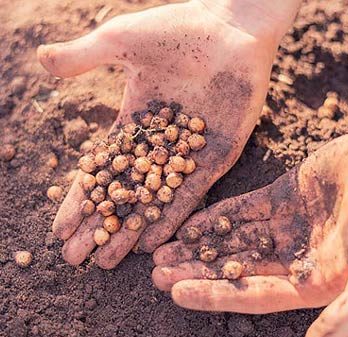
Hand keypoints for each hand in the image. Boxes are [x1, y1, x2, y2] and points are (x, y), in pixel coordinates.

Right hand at [37, 0, 299, 268]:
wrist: (232, 29)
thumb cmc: (178, 29)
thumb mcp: (122, 41)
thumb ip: (84, 56)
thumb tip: (40, 60)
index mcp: (135, 121)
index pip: (102, 169)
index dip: (80, 198)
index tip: (60, 227)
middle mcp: (160, 143)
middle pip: (124, 192)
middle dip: (100, 224)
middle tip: (77, 258)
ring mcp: (189, 153)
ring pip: (155, 200)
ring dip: (131, 230)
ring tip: (108, 260)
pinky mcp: (218, 156)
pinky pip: (192, 193)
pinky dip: (172, 217)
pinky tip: (152, 243)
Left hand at [152, 124, 347, 336]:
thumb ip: (345, 313)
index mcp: (311, 281)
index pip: (252, 293)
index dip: (213, 294)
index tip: (176, 292)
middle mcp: (293, 255)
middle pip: (234, 266)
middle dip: (195, 268)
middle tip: (156, 270)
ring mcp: (285, 223)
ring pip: (232, 236)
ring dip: (199, 242)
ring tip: (163, 247)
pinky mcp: (281, 195)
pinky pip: (242, 207)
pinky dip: (216, 214)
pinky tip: (190, 221)